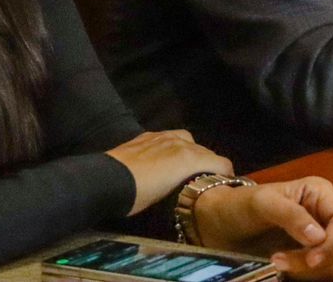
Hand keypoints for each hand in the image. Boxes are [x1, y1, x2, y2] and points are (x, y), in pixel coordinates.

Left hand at [104, 130, 230, 216]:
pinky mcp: (146, 136)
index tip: (225, 186)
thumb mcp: (170, 195)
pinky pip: (169, 137)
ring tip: (187, 167)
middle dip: (210, 164)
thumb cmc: (140, 194)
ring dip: (192, 152)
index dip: (226, 174)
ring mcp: (162, 136)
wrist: (106, 181)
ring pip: (188, 140)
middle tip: (206, 181)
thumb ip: (190, 186)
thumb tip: (198, 189)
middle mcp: (180, 141)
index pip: (220, 161)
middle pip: (205, 150)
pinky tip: (166, 157)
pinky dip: (174, 146)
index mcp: (189, 156)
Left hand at [193, 177, 332, 278]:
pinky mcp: (306, 260)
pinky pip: (317, 275)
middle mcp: (324, 217)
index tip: (312, 259)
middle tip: (280, 261)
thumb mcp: (263, 203)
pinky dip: (302, 277)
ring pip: (331, 264)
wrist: (218, 224)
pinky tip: (279, 270)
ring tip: (274, 263)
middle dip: (315, 259)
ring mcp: (317, 240)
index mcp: (320, 194)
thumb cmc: (241, 205)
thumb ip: (291, 215)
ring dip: (306, 271)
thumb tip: (319, 237)